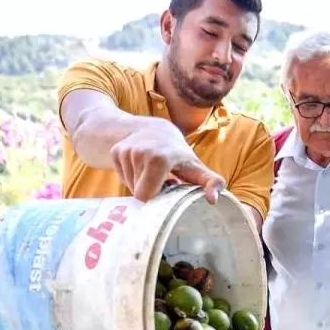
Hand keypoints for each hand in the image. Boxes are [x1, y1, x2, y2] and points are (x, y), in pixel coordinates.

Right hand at [109, 120, 225, 201]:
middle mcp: (140, 153)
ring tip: (152, 171)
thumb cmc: (179, 154)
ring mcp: (126, 151)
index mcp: (160, 159)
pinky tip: (141, 165)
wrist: (155, 129)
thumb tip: (213, 200)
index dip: (158, 196)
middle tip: (161, 180)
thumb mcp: (196, 167)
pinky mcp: (116, 151)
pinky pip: (121, 177)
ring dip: (141, 183)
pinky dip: (131, 176)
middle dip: (150, 191)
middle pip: (138, 193)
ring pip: (130, 186)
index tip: (169, 185)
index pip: (146, 196)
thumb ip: (211, 182)